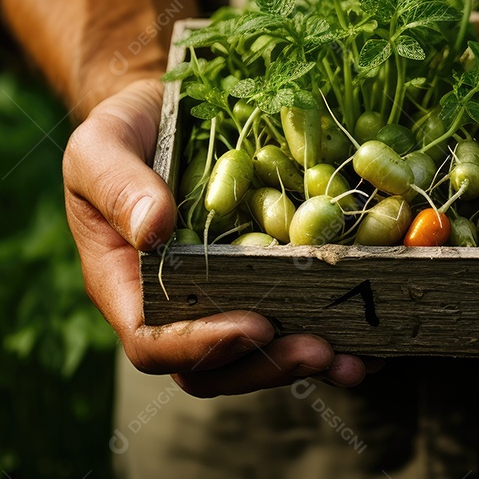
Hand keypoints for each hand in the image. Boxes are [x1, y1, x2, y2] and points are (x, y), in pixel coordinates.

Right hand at [62, 79, 372, 396]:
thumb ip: (118, 186)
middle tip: (320, 349)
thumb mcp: (102, 146)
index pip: (155, 341)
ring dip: (309, 362)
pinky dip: (336, 332)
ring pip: (260, 355)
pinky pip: (297, 318)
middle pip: (215, 367)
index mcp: (127, 286)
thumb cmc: (124, 130)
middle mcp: (177, 306)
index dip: (201, 346)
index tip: (253, 325)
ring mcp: (224, 297)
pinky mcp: (266, 279)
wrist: (169, 111)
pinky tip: (376, 334)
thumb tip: (152, 230)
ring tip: (357, 357)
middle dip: (268, 364)